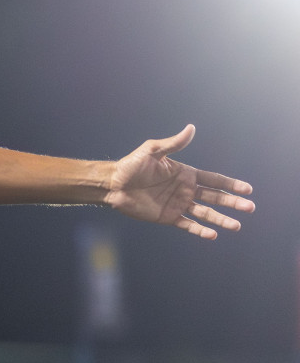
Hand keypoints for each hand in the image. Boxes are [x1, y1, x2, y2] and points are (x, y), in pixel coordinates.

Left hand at [104, 124, 253, 238]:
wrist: (112, 185)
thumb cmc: (131, 165)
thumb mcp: (152, 151)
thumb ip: (173, 144)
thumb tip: (191, 128)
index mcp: (185, 174)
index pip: (214, 180)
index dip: (231, 184)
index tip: (248, 190)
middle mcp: (185, 190)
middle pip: (214, 197)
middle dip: (232, 203)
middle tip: (250, 208)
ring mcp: (178, 204)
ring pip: (205, 214)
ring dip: (221, 219)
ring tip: (237, 226)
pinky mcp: (168, 217)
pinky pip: (188, 225)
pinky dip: (200, 230)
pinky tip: (213, 234)